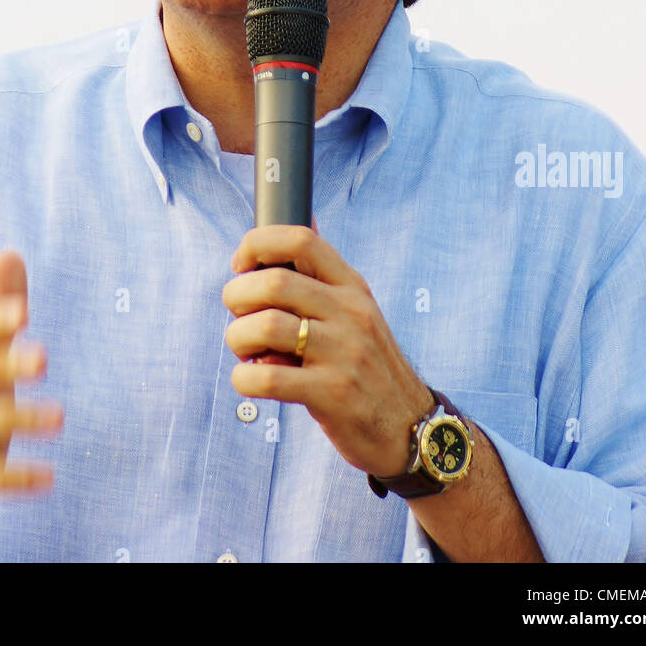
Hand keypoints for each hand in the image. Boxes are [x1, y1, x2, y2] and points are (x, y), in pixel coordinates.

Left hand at [222, 224, 432, 476]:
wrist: (409, 427)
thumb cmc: (368, 366)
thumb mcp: (358, 312)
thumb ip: (324, 277)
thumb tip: (305, 218)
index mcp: (352, 287)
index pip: (302, 240)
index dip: (258, 244)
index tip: (241, 264)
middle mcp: (350, 313)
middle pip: (273, 282)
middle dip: (237, 296)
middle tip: (238, 316)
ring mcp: (343, 353)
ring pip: (265, 326)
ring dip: (238, 338)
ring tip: (246, 351)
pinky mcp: (332, 394)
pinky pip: (267, 378)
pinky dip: (244, 378)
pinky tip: (251, 380)